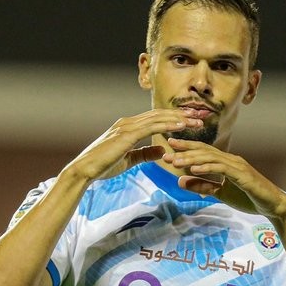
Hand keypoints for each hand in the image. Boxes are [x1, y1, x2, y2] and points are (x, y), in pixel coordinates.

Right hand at [67, 109, 203, 181]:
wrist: (85, 170)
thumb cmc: (103, 165)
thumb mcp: (130, 159)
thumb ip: (146, 153)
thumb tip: (162, 150)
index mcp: (129, 127)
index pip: (156, 119)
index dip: (175, 118)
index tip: (192, 120)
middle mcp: (128, 123)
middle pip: (160, 115)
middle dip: (181, 115)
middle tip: (200, 116)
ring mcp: (127, 127)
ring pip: (158, 118)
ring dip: (179, 118)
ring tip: (197, 120)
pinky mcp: (126, 135)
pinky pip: (151, 127)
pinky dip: (168, 125)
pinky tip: (181, 126)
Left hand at [163, 138, 285, 218]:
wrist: (273, 206)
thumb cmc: (250, 198)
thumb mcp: (221, 193)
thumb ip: (203, 186)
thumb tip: (181, 181)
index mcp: (227, 163)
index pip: (203, 152)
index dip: (186, 148)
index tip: (169, 147)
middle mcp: (232, 160)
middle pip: (205, 151)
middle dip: (185, 149)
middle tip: (166, 149)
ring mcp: (238, 166)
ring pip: (211, 158)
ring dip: (192, 158)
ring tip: (175, 161)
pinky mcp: (243, 175)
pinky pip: (222, 168)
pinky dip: (207, 168)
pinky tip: (194, 168)